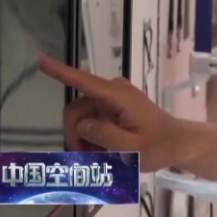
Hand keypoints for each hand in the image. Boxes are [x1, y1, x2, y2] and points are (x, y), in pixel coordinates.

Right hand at [37, 53, 184, 170]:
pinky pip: (88, 123)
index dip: (60, 71)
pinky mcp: (109, 108)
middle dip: (76, 137)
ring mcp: (110, 100)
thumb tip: (82, 125)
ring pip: (79, 121)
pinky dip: (91, 140)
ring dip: (84, 142)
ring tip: (103, 156)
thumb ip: (104, 135)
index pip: (84, 81)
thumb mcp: (131, 149)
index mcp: (118, 96)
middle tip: (91, 158)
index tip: (40, 59)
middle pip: (75, 112)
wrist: (176, 143)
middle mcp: (111, 92)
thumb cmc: (158, 146)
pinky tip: (104, 150)